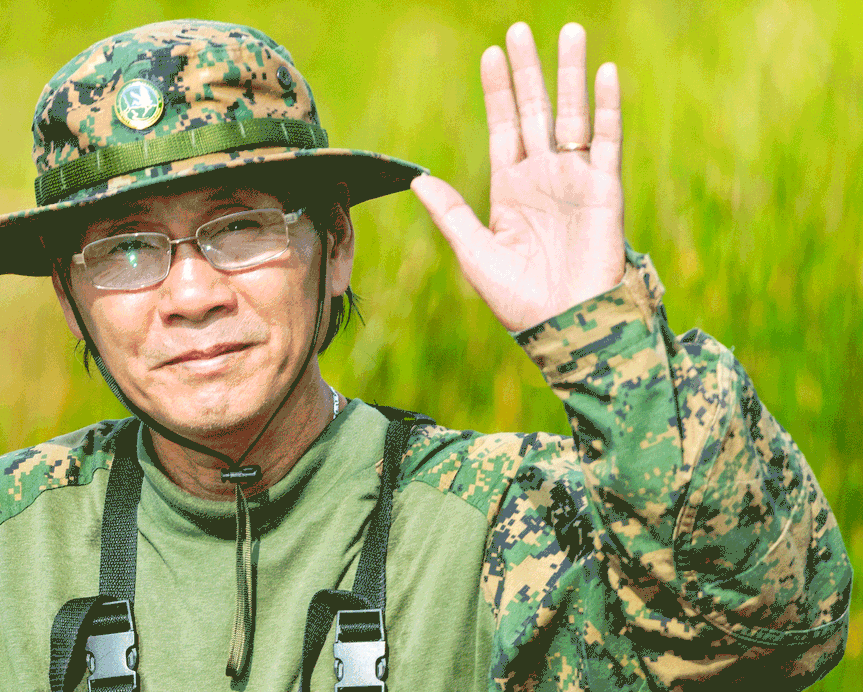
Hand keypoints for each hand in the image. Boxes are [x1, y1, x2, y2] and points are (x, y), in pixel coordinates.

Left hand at [412, 21, 625, 332]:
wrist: (563, 327)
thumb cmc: (519, 300)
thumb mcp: (475, 254)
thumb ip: (451, 214)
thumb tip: (418, 180)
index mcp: (510, 189)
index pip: (503, 127)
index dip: (497, 91)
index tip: (491, 54)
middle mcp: (544, 176)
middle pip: (535, 110)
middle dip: (528, 70)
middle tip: (521, 28)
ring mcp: (576, 178)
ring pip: (572, 114)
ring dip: (570, 75)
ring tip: (569, 32)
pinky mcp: (605, 189)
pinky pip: (607, 140)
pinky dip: (607, 106)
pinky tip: (604, 73)